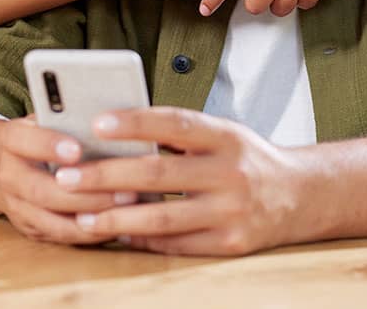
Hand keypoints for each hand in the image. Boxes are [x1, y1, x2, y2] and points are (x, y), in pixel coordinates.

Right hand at [0, 117, 136, 243]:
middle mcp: (9, 175)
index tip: (77, 149)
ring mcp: (16, 207)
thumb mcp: (47, 118)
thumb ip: (69, 119)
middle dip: (82, 192)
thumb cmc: (42, 133)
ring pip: (51, 220)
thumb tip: (110, 120)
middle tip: (121, 187)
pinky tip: (117, 220)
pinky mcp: (30, 228)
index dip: (48, 145)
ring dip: (91, 215)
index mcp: (11, 139)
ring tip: (125, 205)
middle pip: (40, 190)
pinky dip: (89, 231)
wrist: (4, 163)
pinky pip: (60, 235)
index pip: (24, 141)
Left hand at [55, 107, 305, 255]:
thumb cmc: (247, 158)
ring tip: (79, 213)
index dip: (135, 122)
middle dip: (107, 175)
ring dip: (115, 216)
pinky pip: (176, 245)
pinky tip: (116, 232)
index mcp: (227, 135)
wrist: (299, 195)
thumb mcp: (223, 133)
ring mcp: (231, 211)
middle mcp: (230, 172)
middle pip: (159, 173)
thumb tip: (120, 132)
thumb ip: (181, 135)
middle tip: (67, 176)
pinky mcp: (230, 244)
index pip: (175, 123)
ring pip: (162, 216)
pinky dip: (142, 239)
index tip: (97, 122)